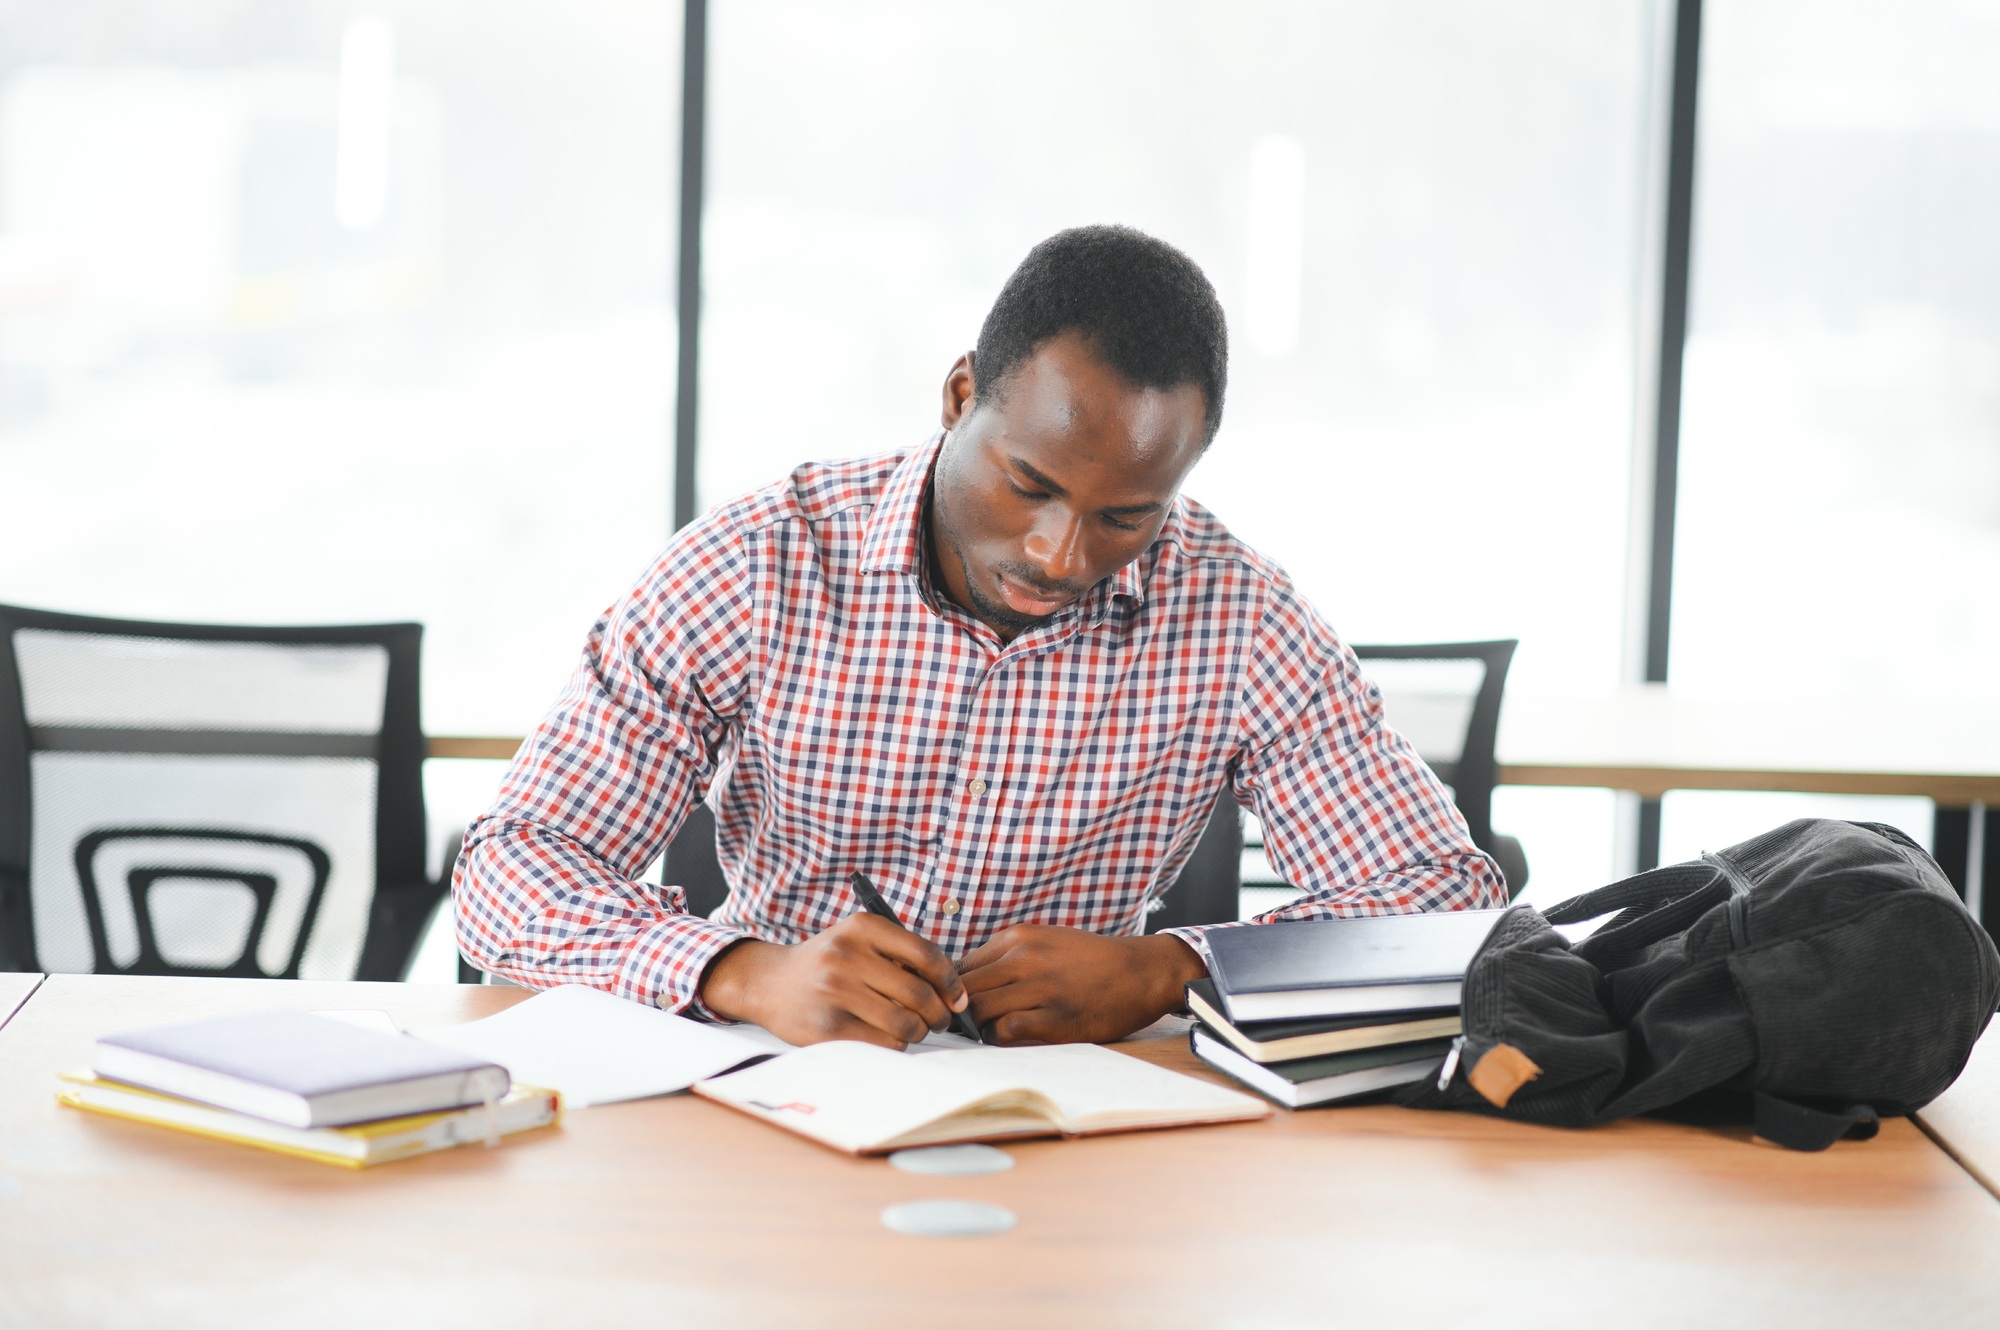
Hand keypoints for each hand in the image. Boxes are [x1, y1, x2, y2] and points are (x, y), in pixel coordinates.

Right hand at [698, 914, 970, 1050]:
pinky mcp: (827, 1028)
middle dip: (939, 1014)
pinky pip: (884, 1044)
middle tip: (939, 1020)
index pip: (926, 955)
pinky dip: (895, 1044)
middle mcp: (848, 956)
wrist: (770, 983)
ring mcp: (835, 992)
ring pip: (905, 1023)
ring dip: (917, 1031)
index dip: (951, 982)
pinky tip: (885, 1035)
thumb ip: (902, 956)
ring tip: (911, 1028)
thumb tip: (954, 995)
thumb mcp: (859, 940)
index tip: (957, 998)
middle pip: (919, 994)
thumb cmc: (827, 963)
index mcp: (863, 928)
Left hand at [956, 926, 1208, 1045]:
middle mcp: (1025, 959)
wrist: (1139, 971)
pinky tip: (1010, 1038)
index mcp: (1018, 938)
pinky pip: (1006, 1031)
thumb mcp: (1044, 941)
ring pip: (979, 1010)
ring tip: (987, 1031)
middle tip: (963, 1025)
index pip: (960, 965)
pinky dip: (999, 1038)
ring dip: (977, 1027)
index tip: (955, 1004)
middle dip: (957, 1010)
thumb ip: (1006, 956)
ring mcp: (1040, 989)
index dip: (952, 989)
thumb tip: (963, 981)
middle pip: (963, 989)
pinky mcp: (1056, 1019)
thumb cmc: (1089, 960)